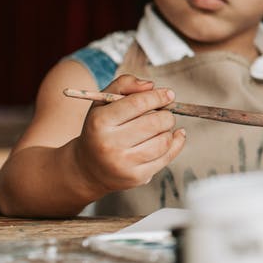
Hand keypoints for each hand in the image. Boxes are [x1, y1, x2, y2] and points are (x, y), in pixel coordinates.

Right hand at [72, 75, 186, 194]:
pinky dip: (175, 143)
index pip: (138, 104)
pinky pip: (167, 157)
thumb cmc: (99, 128)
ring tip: (160, 128)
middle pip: (156, 123)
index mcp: (99, 122)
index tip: (169, 95)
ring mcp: (123, 164)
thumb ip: (124, 85)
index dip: (159, 97)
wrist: (87, 168)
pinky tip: (173, 136)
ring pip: (164, 141)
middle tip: (163, 113)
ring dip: (168, 130)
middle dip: (166, 114)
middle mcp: (109, 144)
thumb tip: (150, 86)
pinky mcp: (136, 177)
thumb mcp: (103, 102)